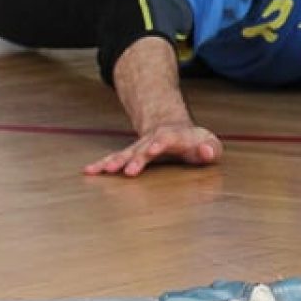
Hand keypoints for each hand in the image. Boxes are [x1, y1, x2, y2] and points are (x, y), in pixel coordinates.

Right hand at [84, 121, 222, 176]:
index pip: (166, 138)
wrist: (177, 130)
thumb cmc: (196, 143)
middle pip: (143, 147)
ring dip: (116, 161)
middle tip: (129, 170)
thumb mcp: (209, 144)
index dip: (159, 143)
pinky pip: (115, 159)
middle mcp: (154, 140)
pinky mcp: (131, 155)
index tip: (152, 150)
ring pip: (126, 153)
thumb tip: (206, 152)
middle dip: (136, 158)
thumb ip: (211, 149)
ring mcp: (140, 147)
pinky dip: (102, 164)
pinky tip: (89, 170)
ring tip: (106, 171)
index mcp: (174, 136)